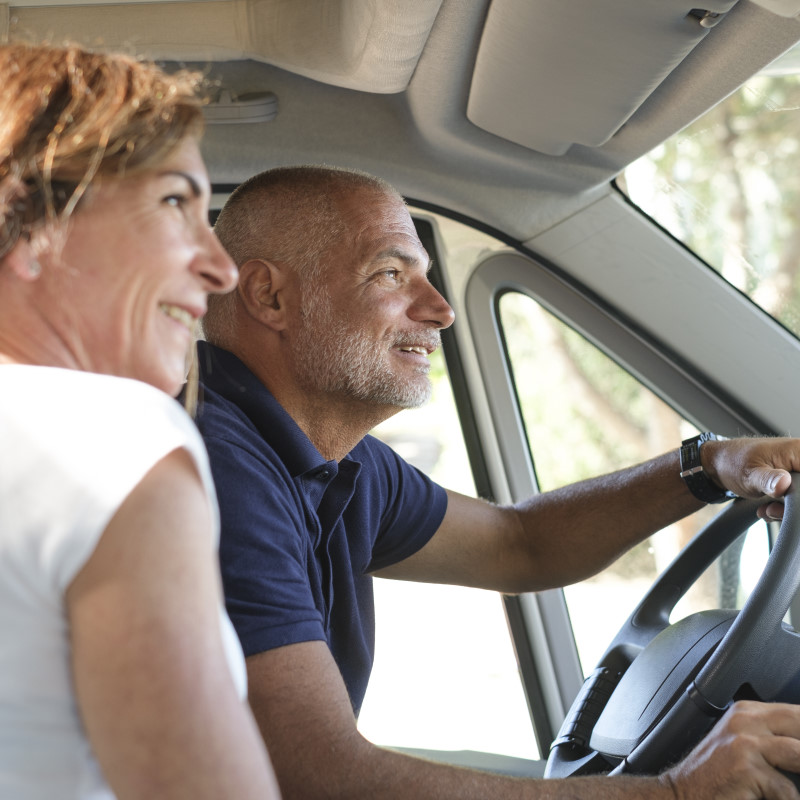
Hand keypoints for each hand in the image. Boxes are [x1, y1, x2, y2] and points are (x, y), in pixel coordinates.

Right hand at [664, 700, 799, 799]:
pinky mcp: (745, 767)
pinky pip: (787, 790)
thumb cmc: (718, 774)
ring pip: (799, 753)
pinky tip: (771, 798)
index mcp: (746, 711)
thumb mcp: (743, 744)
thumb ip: (772, 736)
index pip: (794, 712)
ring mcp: (744, 742)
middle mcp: (744, 720)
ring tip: (794, 784)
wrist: (686, 793)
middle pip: (799, 721)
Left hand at [702, 437, 799, 519]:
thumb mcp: (749, 474)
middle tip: (773, 510)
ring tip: (767, 510)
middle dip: (795, 507)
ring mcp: (798, 471)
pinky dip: (783, 509)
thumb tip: (784, 484)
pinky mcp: (792, 480)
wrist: (717, 465)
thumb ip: (768, 480)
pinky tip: (767, 509)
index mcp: (799, 451)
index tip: (789, 505)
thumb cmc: (731, 462)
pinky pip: (797, 499)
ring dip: (788, 511)